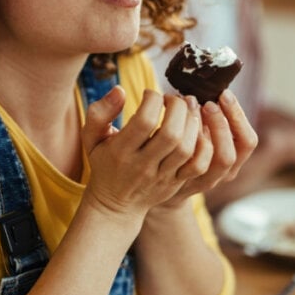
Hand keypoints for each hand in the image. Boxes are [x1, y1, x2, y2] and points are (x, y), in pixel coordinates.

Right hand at [80, 87, 255, 215]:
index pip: (144, 121)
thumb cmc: (104, 162)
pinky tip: (196, 131)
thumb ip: (99, 112)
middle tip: (172, 99)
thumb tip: (120, 90)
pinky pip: (198, 166)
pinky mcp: (176, 184)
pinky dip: (203, 146)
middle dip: (177, 108)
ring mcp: (162, 177)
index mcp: (120, 151)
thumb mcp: (92, 138)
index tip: (150, 94)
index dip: (152, 100)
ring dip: (191, 123)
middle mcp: (142, 166)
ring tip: (185, 111)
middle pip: (171, 134)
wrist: (115, 204)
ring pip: (186, 148)